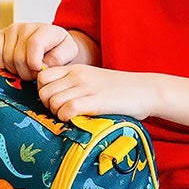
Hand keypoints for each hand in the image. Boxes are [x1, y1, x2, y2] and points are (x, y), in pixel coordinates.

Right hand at [0, 22, 78, 79]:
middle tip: (34, 74)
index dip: (34, 62)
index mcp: (46, 30)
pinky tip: (13, 65)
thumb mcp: (68, 53)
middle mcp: (27, 27)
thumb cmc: (58, 48)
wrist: (50, 42)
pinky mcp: (0, 35)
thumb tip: (43, 65)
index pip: (34, 44)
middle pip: (19, 56)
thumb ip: (58, 58)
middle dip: (26, 72)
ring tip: (26, 69)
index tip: (38, 71)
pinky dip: (1, 64)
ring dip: (15, 70)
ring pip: (6, 58)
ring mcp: (12, 30)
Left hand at [34, 63, 157, 122]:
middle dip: (48, 105)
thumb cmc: (120, 89)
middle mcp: (78, 76)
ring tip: (71, 117)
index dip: (44, 92)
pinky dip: (67, 118)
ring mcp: (86, 88)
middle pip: (44, 92)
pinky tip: (78, 119)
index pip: (43, 77)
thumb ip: (75, 84)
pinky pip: (67, 110)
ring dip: (58, 114)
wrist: (146, 90)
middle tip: (62, 112)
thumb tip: (55, 98)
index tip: (55, 101)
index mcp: (76, 69)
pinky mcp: (95, 101)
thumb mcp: (94, 79)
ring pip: (53, 102)